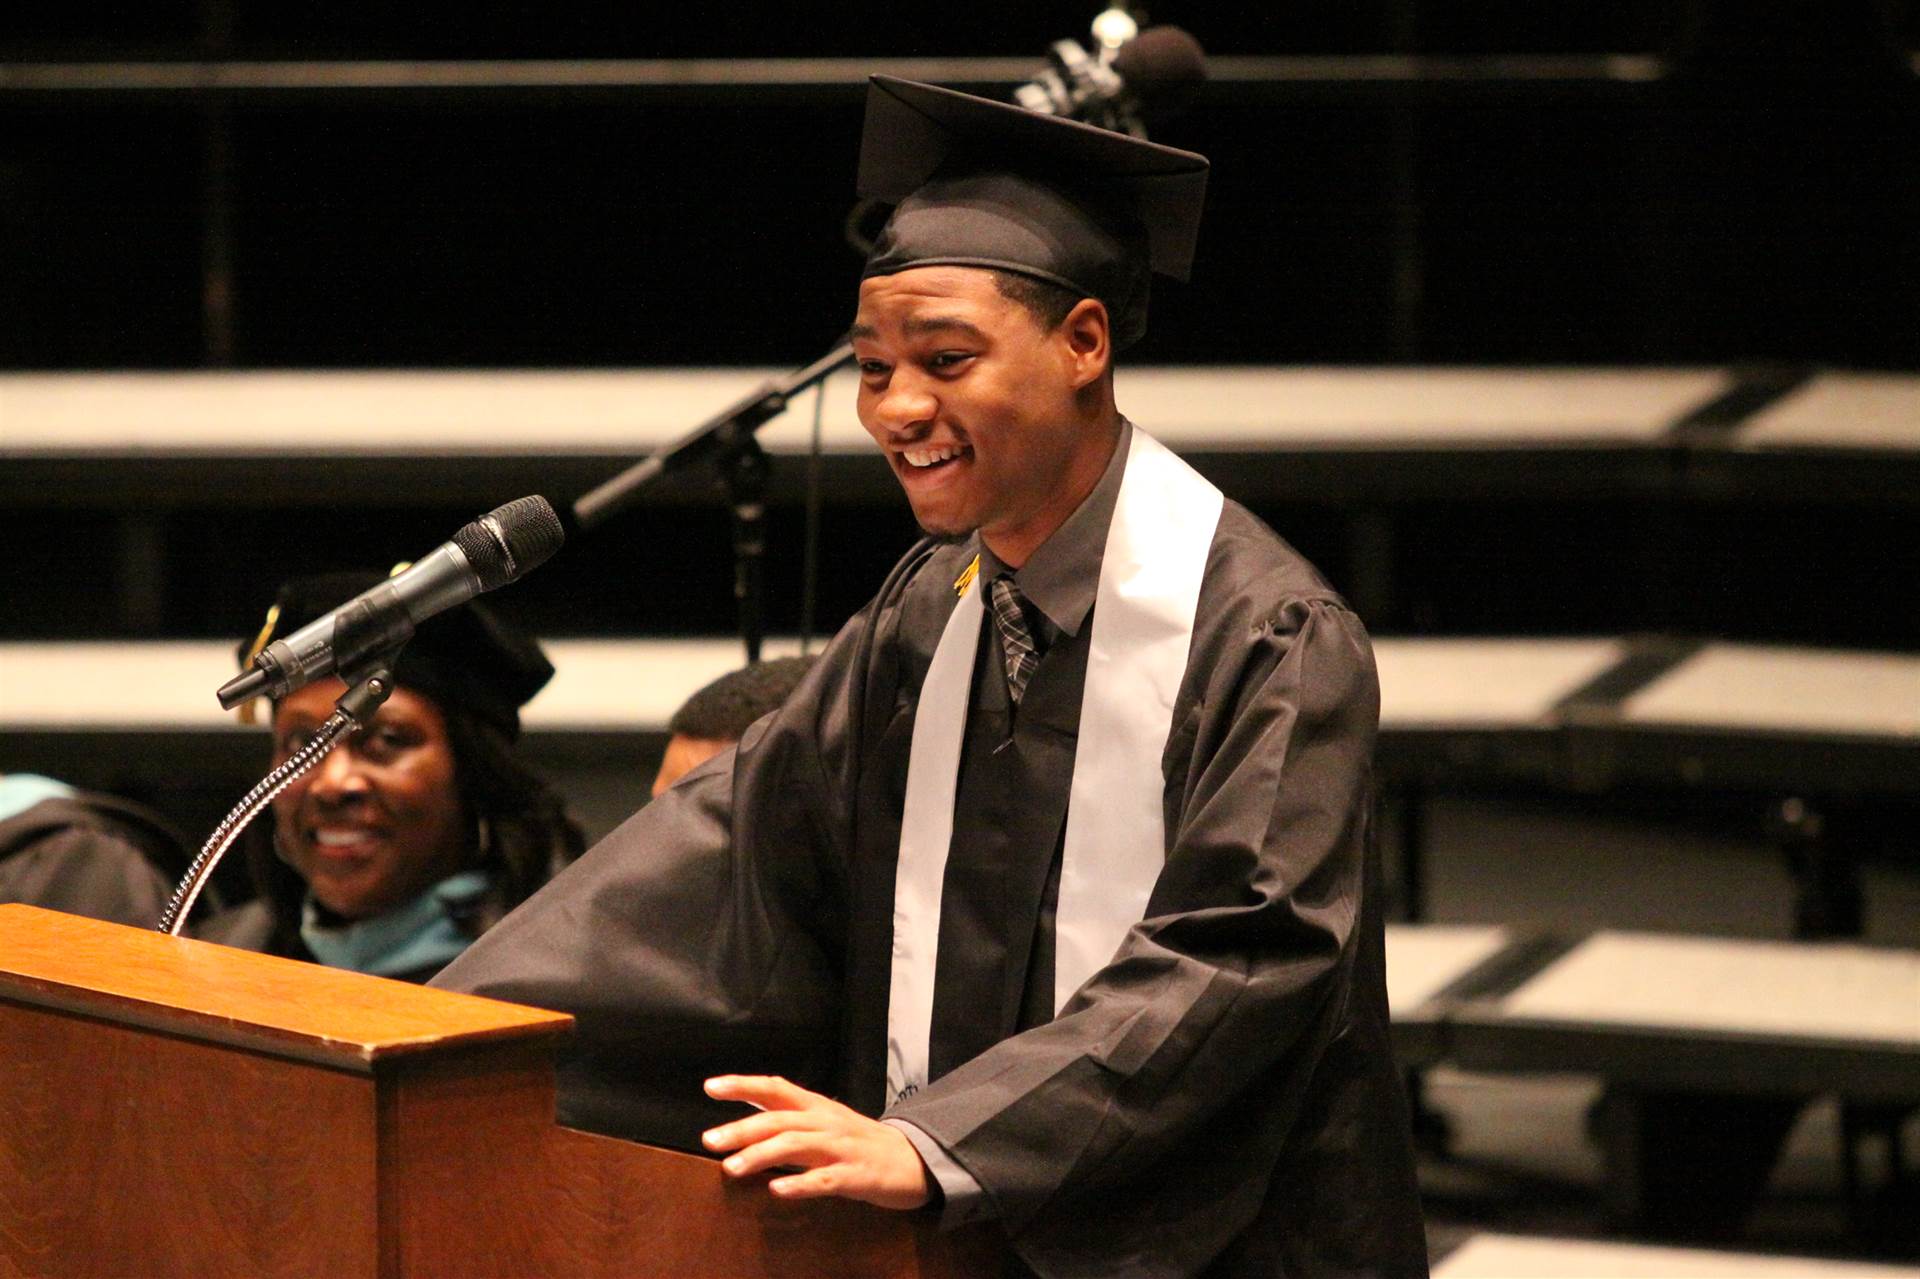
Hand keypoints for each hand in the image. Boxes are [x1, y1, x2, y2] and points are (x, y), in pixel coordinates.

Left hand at [701, 1074, 932, 1210]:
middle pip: (779, 1120)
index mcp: (817, 1107)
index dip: (743, 1086)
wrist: (912, 1160)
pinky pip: (824, 1180)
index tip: (711, 1086)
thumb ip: (791, 1116)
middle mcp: (826, 1122)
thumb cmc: (860, 1142)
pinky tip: (777, 1189)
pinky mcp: (855, 1176)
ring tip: (732, 1167)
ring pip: (796, 1145)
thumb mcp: (826, 1121)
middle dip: (742, 1128)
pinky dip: (799, 1184)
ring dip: (761, 1155)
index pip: (776, 1088)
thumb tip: (748, 1111)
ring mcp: (841, 1148)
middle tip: (710, 1140)